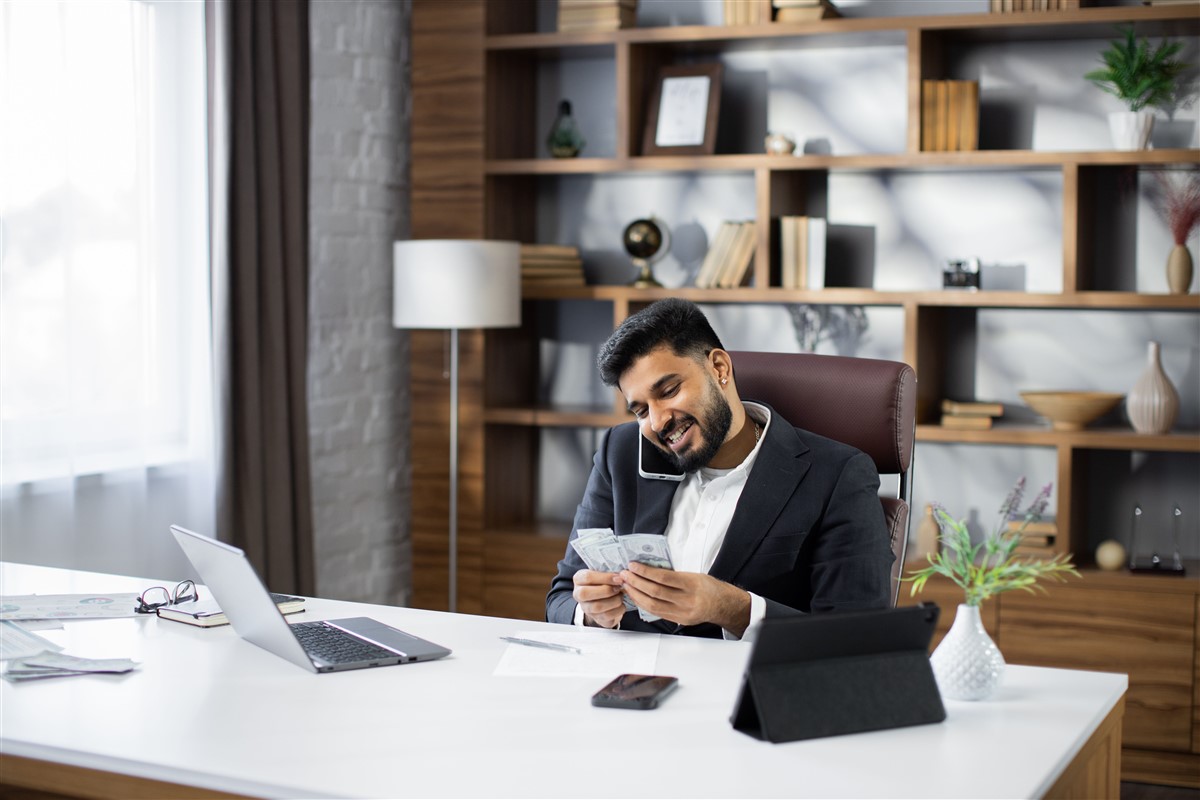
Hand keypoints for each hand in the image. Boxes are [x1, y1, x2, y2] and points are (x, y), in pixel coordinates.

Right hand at [572, 569, 625, 628]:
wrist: (603, 597)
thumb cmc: (603, 582)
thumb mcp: (602, 573)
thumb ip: (608, 572)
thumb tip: (621, 575)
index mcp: (579, 579)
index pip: (587, 577)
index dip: (605, 578)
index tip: (618, 578)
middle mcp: (579, 595)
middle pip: (586, 594)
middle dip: (607, 590)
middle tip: (619, 587)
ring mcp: (586, 608)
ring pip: (597, 607)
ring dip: (614, 600)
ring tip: (621, 595)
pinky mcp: (597, 619)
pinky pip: (607, 616)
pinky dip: (618, 610)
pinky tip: (621, 604)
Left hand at [619, 562, 750, 635]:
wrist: (722, 605)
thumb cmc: (708, 586)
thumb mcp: (693, 575)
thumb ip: (673, 574)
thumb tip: (648, 569)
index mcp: (692, 584)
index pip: (663, 578)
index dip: (645, 572)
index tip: (633, 566)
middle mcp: (687, 600)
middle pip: (655, 592)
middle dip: (636, 582)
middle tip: (624, 574)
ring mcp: (683, 613)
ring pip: (653, 605)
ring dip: (636, 594)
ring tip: (626, 585)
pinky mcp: (679, 621)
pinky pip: (656, 613)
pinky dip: (644, 604)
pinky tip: (636, 596)